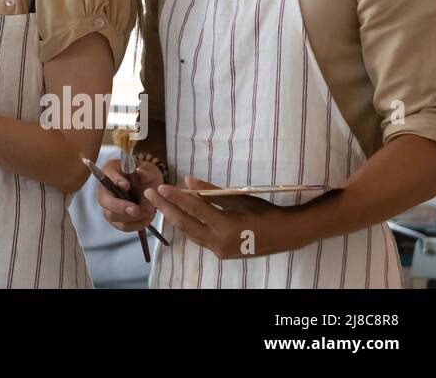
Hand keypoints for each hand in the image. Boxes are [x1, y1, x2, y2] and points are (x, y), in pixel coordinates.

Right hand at [97, 158, 162, 232]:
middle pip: (104, 200)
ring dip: (130, 217)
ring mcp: (109, 205)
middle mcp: (105, 189)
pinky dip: (136, 224)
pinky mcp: (116, 218)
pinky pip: (122, 225)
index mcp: (111, 171)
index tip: (127, 185)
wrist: (149, 187)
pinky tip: (147, 218)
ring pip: (112, 216)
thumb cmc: (145, 175)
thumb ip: (146, 171)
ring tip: (147, 212)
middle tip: (135, 209)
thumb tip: (140, 172)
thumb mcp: (149, 170)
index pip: (108, 175)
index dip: (115, 180)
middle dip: (119, 206)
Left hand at [145, 175, 282, 259]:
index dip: (175, 198)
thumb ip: (210, 192)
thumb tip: (186, 181)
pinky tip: (178, 214)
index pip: (194, 209)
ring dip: (173, 217)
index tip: (160, 187)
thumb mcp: (238, 197)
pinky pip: (198, 238)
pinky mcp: (221, 253)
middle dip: (165, 208)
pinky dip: (187, 226)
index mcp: (226, 225)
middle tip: (149, 194)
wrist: (286, 235)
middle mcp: (220, 241)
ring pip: (189, 233)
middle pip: (185, 224)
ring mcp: (219, 250)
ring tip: (159, 202)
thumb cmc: (264, 212)